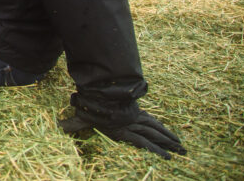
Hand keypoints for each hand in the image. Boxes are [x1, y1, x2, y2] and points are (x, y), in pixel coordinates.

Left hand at [59, 109, 186, 158]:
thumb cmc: (91, 103)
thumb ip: (72, 123)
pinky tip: (167, 131)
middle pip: (154, 134)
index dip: (155, 149)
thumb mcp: (81, 115)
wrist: (101, 85)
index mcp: (122, 129)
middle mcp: (133, 123)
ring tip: (182, 145)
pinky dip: (160, 125)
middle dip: (168, 144)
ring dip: (168, 136)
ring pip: (156, 126)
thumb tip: (59, 126)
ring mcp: (136, 115)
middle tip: (184, 152)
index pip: (142, 141)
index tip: (168, 158)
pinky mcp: (136, 110)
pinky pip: (151, 119)